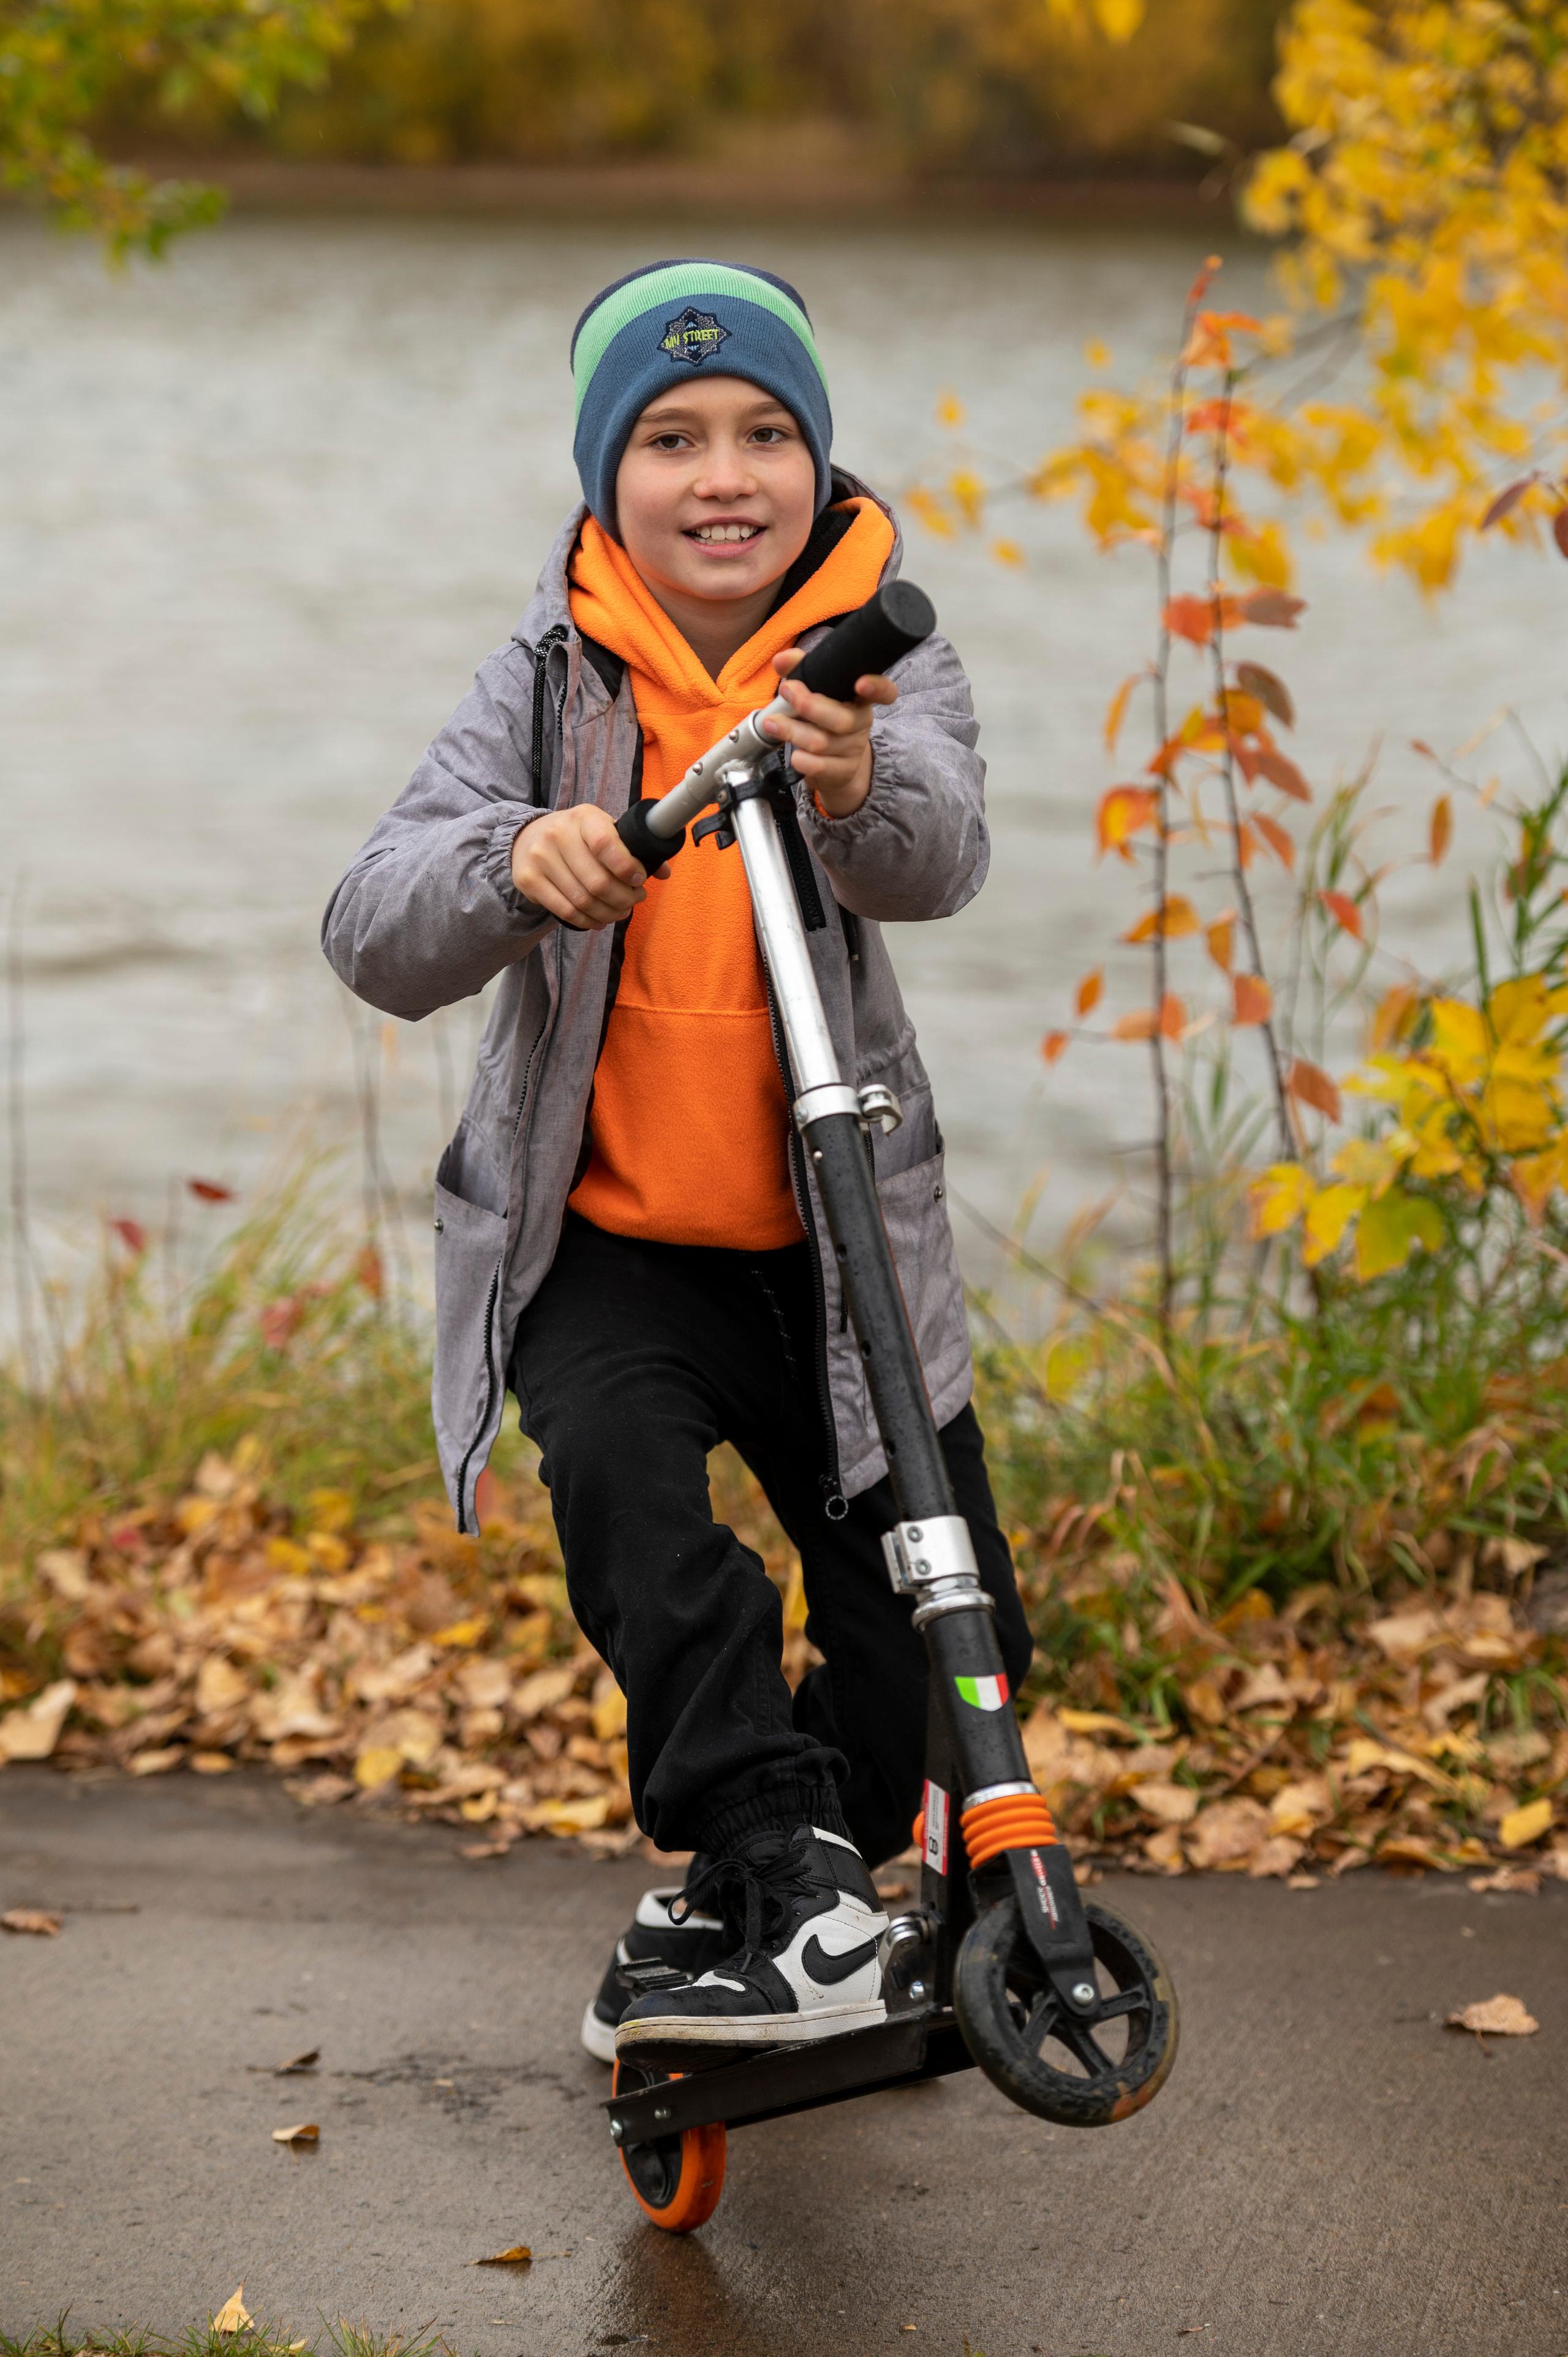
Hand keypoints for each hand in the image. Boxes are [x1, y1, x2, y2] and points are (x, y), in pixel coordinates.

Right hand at [510, 803, 668, 929]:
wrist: (528, 838)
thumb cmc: (578, 837)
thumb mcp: (604, 830)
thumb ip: (634, 849)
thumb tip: (664, 872)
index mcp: (583, 817)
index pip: (606, 844)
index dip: (627, 868)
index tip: (639, 880)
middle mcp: (558, 834)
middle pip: (598, 881)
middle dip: (623, 898)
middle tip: (634, 900)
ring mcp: (540, 857)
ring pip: (583, 900)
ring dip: (608, 913)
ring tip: (620, 912)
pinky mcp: (529, 880)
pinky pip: (565, 911)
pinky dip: (587, 921)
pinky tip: (599, 920)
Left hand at [761, 649, 897, 819]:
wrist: (834, 765)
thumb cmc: (822, 718)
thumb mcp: (813, 691)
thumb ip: (799, 669)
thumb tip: (782, 659)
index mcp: (860, 699)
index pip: (884, 692)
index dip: (878, 688)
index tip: (861, 683)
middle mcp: (861, 723)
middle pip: (842, 719)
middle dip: (810, 705)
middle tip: (786, 691)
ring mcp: (853, 749)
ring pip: (823, 742)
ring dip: (794, 731)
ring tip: (772, 723)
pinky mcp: (842, 771)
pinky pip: (820, 767)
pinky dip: (802, 760)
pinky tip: (793, 754)